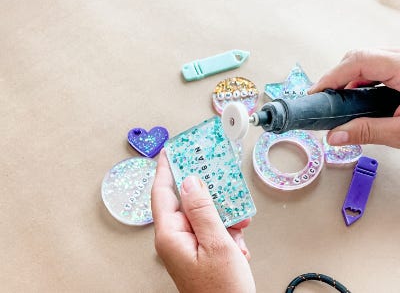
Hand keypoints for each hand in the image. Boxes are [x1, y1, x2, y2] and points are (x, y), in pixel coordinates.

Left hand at [151, 150, 254, 292]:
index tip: (169, 150)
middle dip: (209, 197)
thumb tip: (190, 182)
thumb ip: (202, 210)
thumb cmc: (223, 290)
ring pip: (203, 216)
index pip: (162, 193)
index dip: (165, 169)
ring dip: (223, 217)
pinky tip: (238, 243)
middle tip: (221, 184)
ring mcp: (186, 246)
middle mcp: (174, 239)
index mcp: (170, 235)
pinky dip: (226, 232)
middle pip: (186, 202)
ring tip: (238, 228)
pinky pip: (210, 230)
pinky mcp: (198, 251)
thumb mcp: (217, 243)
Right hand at [309, 48, 399, 147]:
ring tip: (339, 101)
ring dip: (349, 79)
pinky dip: (362, 81)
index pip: (359, 61)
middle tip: (323, 98)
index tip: (316, 92)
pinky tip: (358, 99)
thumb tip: (336, 136)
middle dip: (337, 77)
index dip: (333, 75)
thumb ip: (369, 132)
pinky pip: (378, 67)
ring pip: (368, 61)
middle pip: (360, 58)